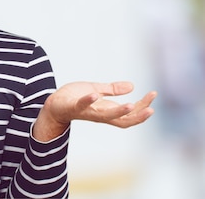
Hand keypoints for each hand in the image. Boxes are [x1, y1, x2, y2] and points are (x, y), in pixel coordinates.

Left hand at [33, 81, 156, 141]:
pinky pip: (82, 106)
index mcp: (107, 110)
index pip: (129, 113)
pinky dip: (88, 101)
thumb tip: (132, 86)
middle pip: (123, 120)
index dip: (142, 106)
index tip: (153, 94)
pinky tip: (95, 95)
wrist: (52, 105)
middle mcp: (99, 114)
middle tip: (151, 109)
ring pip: (105, 117)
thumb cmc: (74, 98)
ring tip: (130, 105)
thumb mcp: (96, 91)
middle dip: (138, 116)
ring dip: (118, 112)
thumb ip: (112, 90)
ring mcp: (87, 112)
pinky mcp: (73, 107)